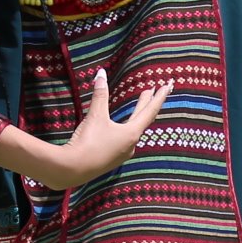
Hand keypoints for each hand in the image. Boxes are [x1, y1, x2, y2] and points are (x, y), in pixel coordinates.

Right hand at [7, 68, 173, 192]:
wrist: (73, 169)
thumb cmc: (88, 141)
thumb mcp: (95, 116)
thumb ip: (100, 95)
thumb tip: (101, 73)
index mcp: (131, 133)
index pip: (150, 111)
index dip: (159, 97)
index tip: (168, 86)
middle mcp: (131, 144)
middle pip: (143, 119)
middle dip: (147, 103)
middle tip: (153, 90)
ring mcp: (122, 153)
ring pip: (134, 130)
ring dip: (137, 116)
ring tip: (139, 106)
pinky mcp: (112, 158)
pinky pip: (125, 139)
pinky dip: (127, 127)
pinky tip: (121, 128)